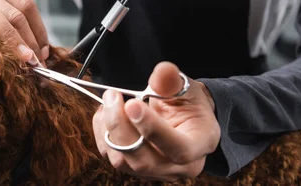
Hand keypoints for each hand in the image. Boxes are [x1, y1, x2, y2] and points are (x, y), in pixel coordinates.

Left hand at [92, 62, 219, 180]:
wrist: (182, 118)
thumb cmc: (188, 105)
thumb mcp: (186, 88)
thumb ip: (172, 81)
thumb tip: (163, 70)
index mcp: (198, 146)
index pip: (178, 148)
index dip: (152, 129)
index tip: (132, 104)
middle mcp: (176, 166)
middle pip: (143, 161)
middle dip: (121, 127)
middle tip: (112, 96)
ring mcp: (152, 170)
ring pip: (122, 161)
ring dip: (109, 128)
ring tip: (110, 101)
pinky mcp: (131, 167)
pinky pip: (109, 155)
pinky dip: (102, 132)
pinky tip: (106, 112)